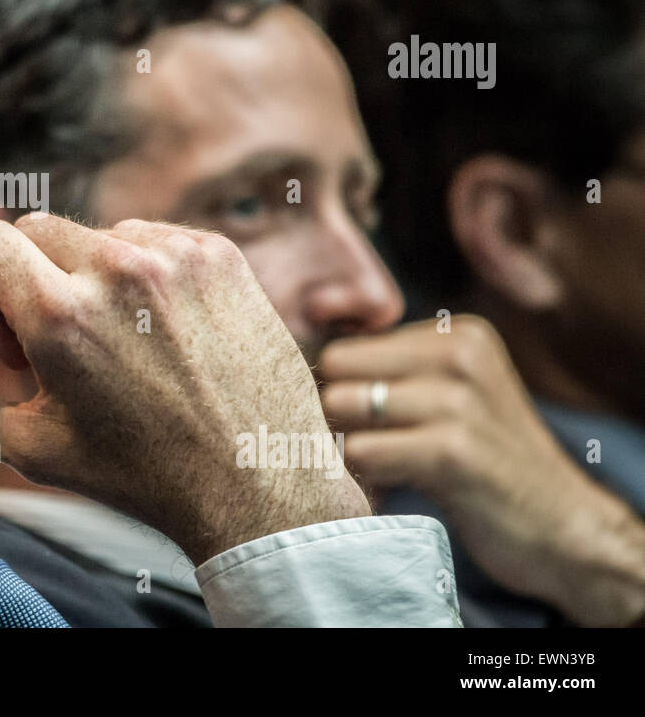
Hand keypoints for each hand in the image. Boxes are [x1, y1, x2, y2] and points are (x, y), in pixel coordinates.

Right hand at [0, 213, 369, 564]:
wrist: (254, 484)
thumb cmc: (137, 473)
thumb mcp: (31, 445)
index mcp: (60, 314)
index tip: (20, 338)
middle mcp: (117, 268)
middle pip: (38, 229)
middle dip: (37, 277)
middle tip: (68, 343)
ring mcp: (176, 254)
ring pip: (99, 232)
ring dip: (95, 273)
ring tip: (123, 340)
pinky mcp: (219, 253)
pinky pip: (157, 236)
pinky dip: (149, 270)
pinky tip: (164, 329)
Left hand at [319, 315, 644, 625]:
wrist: (562, 526)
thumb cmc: (487, 462)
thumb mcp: (451, 396)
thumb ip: (393, 371)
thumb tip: (299, 365)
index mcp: (458, 334)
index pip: (346, 346)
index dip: (340, 390)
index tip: (364, 423)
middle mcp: (460, 355)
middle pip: (337, 370)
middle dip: (337, 414)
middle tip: (369, 447)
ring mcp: (459, 402)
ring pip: (342, 408)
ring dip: (350, 447)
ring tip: (387, 467)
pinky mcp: (453, 451)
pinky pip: (362, 452)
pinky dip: (365, 476)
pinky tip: (398, 487)